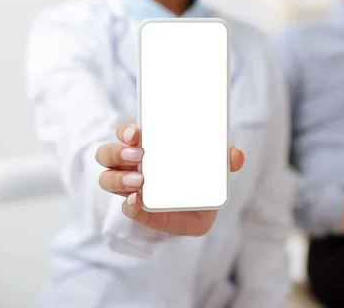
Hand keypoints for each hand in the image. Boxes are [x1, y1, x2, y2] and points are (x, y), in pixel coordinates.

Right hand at [96, 122, 244, 236]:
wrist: (199, 213)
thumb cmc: (198, 181)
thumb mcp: (214, 170)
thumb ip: (225, 161)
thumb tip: (236, 155)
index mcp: (146, 147)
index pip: (127, 133)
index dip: (127, 130)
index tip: (137, 132)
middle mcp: (131, 166)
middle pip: (107, 154)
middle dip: (117, 152)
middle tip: (138, 155)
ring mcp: (131, 189)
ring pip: (107, 179)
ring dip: (118, 179)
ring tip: (139, 181)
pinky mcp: (138, 211)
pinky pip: (125, 208)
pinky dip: (129, 205)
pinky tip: (136, 202)